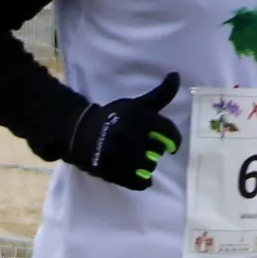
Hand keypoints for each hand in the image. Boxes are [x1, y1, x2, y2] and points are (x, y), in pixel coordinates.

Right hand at [62, 72, 183, 189]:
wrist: (79, 133)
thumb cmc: (112, 117)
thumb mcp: (135, 104)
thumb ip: (160, 94)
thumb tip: (177, 75)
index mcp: (137, 116)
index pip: (168, 132)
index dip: (174, 141)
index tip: (171, 146)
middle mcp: (128, 134)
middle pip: (158, 152)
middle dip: (154, 151)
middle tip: (142, 147)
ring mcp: (119, 154)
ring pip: (149, 167)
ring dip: (146, 166)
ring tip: (135, 159)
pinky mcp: (112, 171)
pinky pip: (139, 183)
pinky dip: (140, 181)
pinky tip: (135, 175)